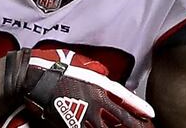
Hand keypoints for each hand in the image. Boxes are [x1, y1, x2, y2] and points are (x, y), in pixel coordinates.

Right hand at [4, 48, 153, 127]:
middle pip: (120, 119)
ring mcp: (82, 115)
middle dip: (134, 126)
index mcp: (99, 86)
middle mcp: (94, 102)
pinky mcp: (70, 124)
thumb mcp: (84, 64)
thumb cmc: (57, 66)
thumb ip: (99, 73)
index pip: (125, 100)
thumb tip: (108, 78)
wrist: (34, 77)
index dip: (139, 109)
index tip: (150, 116)